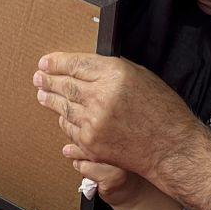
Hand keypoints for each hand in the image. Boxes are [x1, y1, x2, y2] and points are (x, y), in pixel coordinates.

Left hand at [36, 53, 210, 209]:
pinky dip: (64, 121)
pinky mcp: (92, 143)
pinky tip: (60, 116)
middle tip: (39, 77)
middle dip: (49, 80)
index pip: (76, 64)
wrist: (171, 148)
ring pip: (64, 108)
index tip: (46, 61)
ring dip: (51, 100)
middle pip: (65, 85)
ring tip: (42, 94)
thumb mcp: (141, 76)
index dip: (57, 62)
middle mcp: (101, 96)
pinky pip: (71, 129)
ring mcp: (94, 122)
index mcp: (115, 73)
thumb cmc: (163, 111)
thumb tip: (87, 68)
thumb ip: (112, 70)